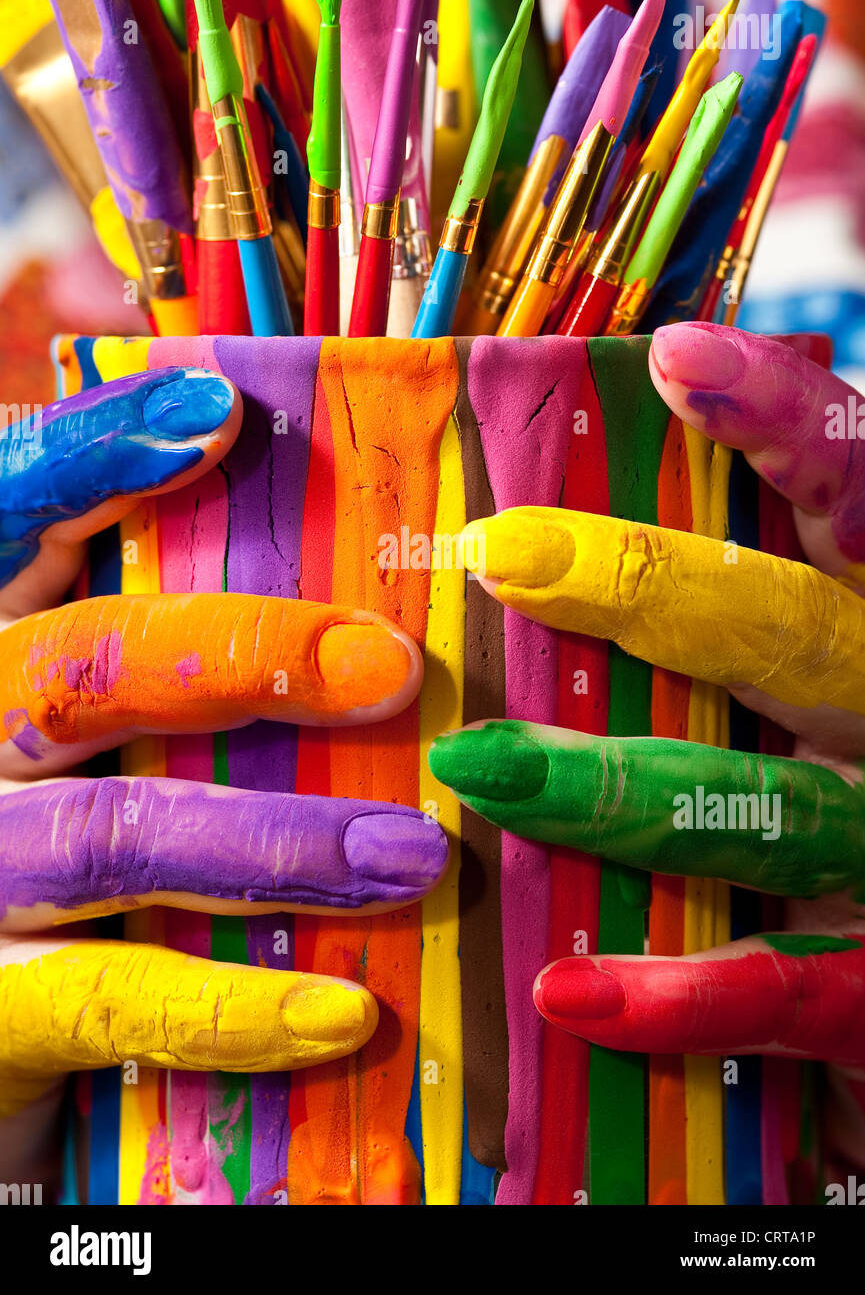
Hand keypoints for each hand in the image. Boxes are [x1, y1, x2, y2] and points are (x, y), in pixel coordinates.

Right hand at [0, 367, 444, 1188]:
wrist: (8, 1007)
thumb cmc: (59, 829)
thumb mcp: (95, 702)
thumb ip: (140, 582)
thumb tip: (231, 421)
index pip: (3, 515)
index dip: (88, 456)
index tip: (220, 411)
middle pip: (73, 673)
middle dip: (234, 657)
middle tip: (388, 669)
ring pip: (105, 836)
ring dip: (275, 845)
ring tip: (414, 857)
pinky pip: (112, 1005)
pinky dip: (234, 1011)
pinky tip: (347, 1014)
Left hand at [430, 324, 864, 1171]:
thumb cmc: (854, 748)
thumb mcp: (827, 653)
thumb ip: (740, 594)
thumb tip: (624, 441)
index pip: (862, 494)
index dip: (790, 420)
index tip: (679, 354)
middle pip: (793, 632)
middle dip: (654, 588)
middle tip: (503, 552)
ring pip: (766, 809)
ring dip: (614, 789)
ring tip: (478, 766)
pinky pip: (790, 995)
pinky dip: (685, 998)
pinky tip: (568, 993)